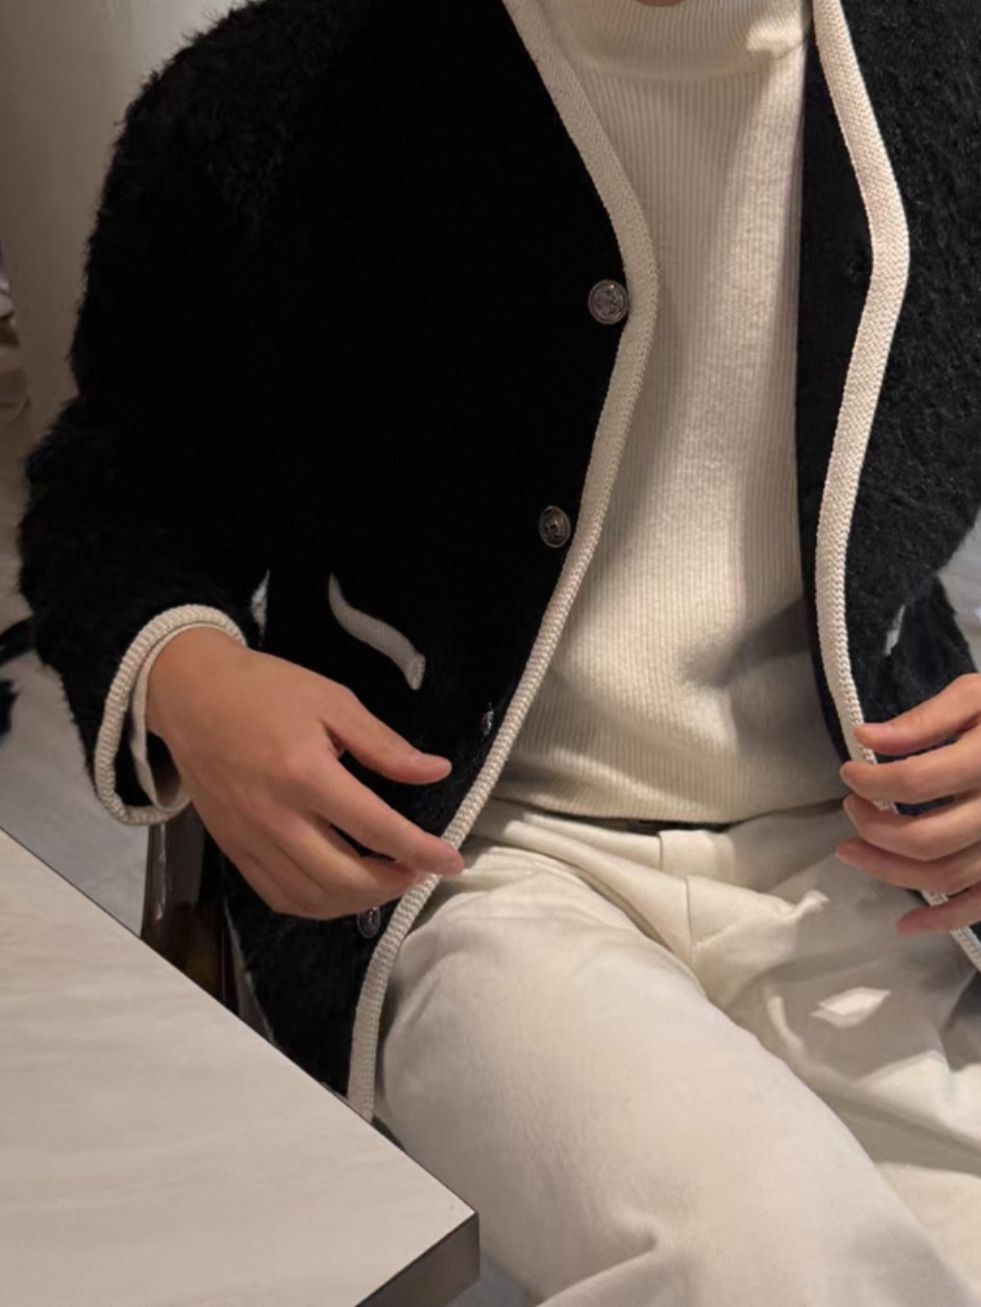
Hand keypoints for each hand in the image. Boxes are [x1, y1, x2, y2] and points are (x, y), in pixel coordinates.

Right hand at [146, 627, 465, 919]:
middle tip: (419, 869)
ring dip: (360, 902)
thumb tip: (436, 772)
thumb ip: (384, 744)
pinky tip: (342, 889)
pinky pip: (279, 896)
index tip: (452, 859)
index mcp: (305, 772)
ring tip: (387, 880)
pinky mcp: (233, 849)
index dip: (421, 851)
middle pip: (344, 879)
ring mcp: (250, 838)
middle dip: (393, 884)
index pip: (376, 828)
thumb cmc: (266, 690)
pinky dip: (318, 904)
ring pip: (312, 898)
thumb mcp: (333, 701)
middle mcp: (276, 815)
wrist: (190, 694)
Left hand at [836, 672, 980, 935]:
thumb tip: (867, 737)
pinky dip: (943, 920)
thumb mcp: (979, 696)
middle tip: (850, 809)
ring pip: (946, 876)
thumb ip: (926, 718)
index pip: (916, 782)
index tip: (849, 773)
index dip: (871, 781)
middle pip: (926, 839)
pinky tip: (905, 925)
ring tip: (852, 851)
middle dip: (874, 828)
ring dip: (890, 871)